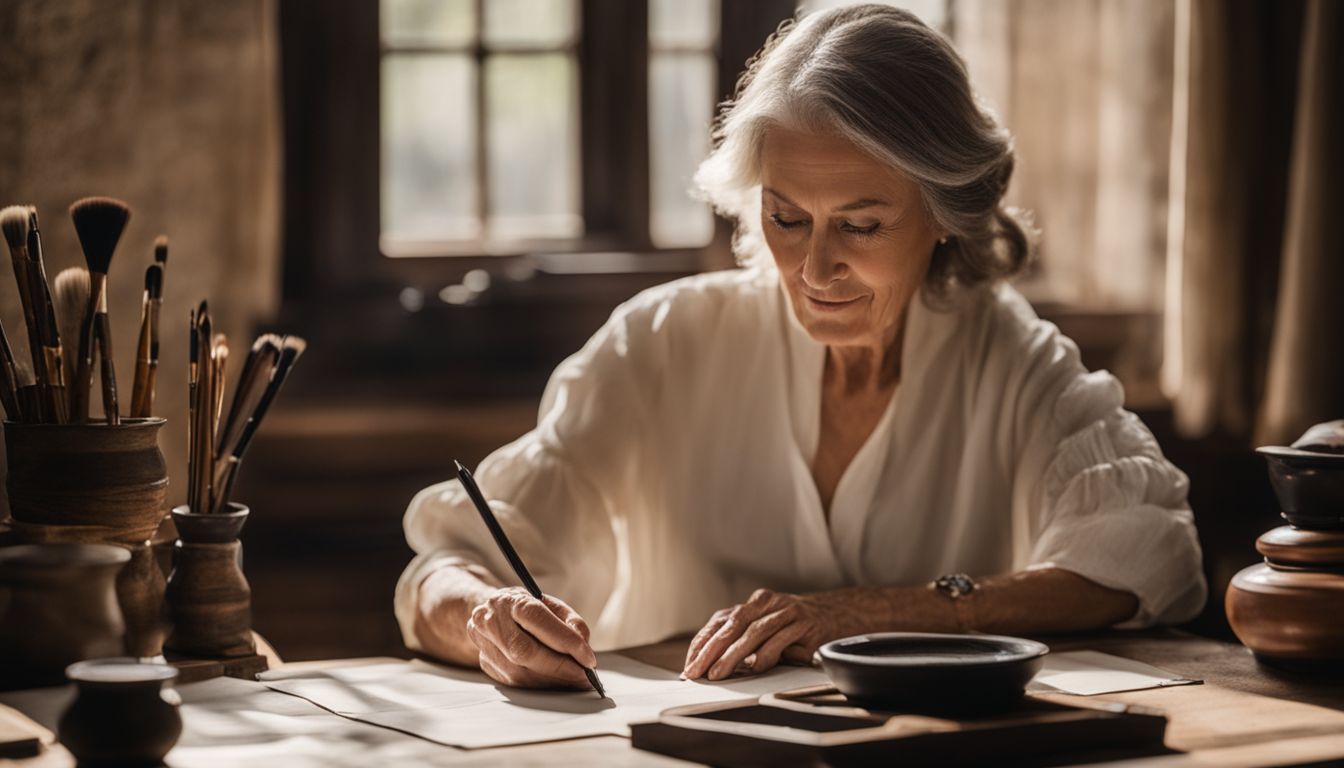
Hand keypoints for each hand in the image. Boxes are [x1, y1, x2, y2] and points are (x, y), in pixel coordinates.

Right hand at [465, 587, 597, 688]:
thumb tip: (583, 647)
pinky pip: (517, 682)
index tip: (588, 658)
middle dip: (560, 667)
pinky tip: (557, 682)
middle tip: (584, 676)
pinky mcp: (487, 665)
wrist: (492, 613)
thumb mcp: (550, 605)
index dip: (565, 641)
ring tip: (575, 681)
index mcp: (510, 600)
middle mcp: (491, 622)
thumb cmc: (526, 609)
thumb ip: (570, 621)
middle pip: (525, 651)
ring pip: (520, 673)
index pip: (537, 619)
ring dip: (552, 680)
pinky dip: (542, 684)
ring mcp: (485, 645)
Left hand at [682, 588, 847, 680]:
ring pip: (754, 632)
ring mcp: (788, 611)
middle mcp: (768, 603)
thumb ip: (744, 641)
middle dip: (711, 650)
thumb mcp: (767, 628)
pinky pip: (781, 640)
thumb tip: (710, 666)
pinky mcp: (806, 624)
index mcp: (754, 603)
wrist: (838, 614)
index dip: (703, 642)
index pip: (721, 620)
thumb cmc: (796, 627)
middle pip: (733, 624)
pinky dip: (767, 655)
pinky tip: (756, 668)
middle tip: (697, 671)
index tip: (690, 664)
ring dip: (733, 655)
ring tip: (719, 673)